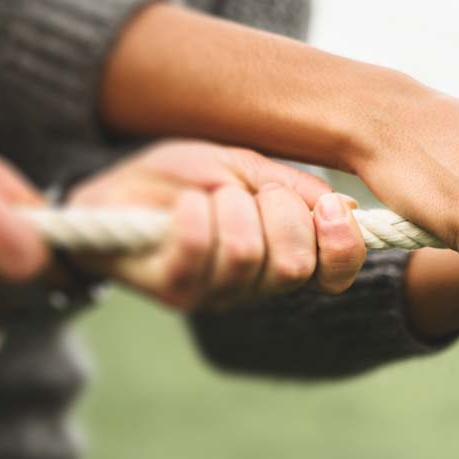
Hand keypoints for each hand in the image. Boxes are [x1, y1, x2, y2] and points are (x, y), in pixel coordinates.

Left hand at [66, 141, 365, 309]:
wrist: (114, 190)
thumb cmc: (183, 180)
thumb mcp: (244, 166)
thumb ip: (293, 187)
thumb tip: (344, 208)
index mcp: (283, 256)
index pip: (335, 274)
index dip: (342, 245)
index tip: (329, 207)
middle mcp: (255, 285)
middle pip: (294, 265)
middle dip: (279, 209)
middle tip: (250, 190)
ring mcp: (214, 292)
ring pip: (247, 254)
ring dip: (230, 205)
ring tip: (210, 195)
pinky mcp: (172, 289)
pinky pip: (199, 251)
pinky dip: (196, 213)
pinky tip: (184, 203)